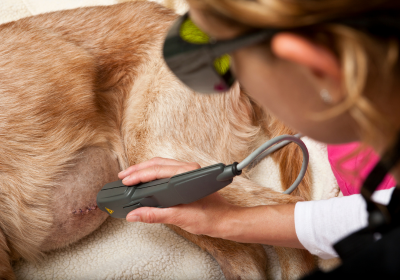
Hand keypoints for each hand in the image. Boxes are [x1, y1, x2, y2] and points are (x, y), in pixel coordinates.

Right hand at [118, 157, 237, 236]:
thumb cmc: (210, 217)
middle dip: (138, 169)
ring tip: (130, 176)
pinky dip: (153, 173)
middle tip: (123, 176)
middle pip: (157, 163)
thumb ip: (155, 215)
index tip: (126, 181)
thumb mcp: (179, 218)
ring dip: (144, 169)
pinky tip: (145, 179)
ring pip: (161, 165)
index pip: (157, 170)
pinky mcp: (187, 177)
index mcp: (187, 174)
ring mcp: (188, 172)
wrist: (225, 220)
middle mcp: (188, 169)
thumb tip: (135, 215)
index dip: (139, 175)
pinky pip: (166, 170)